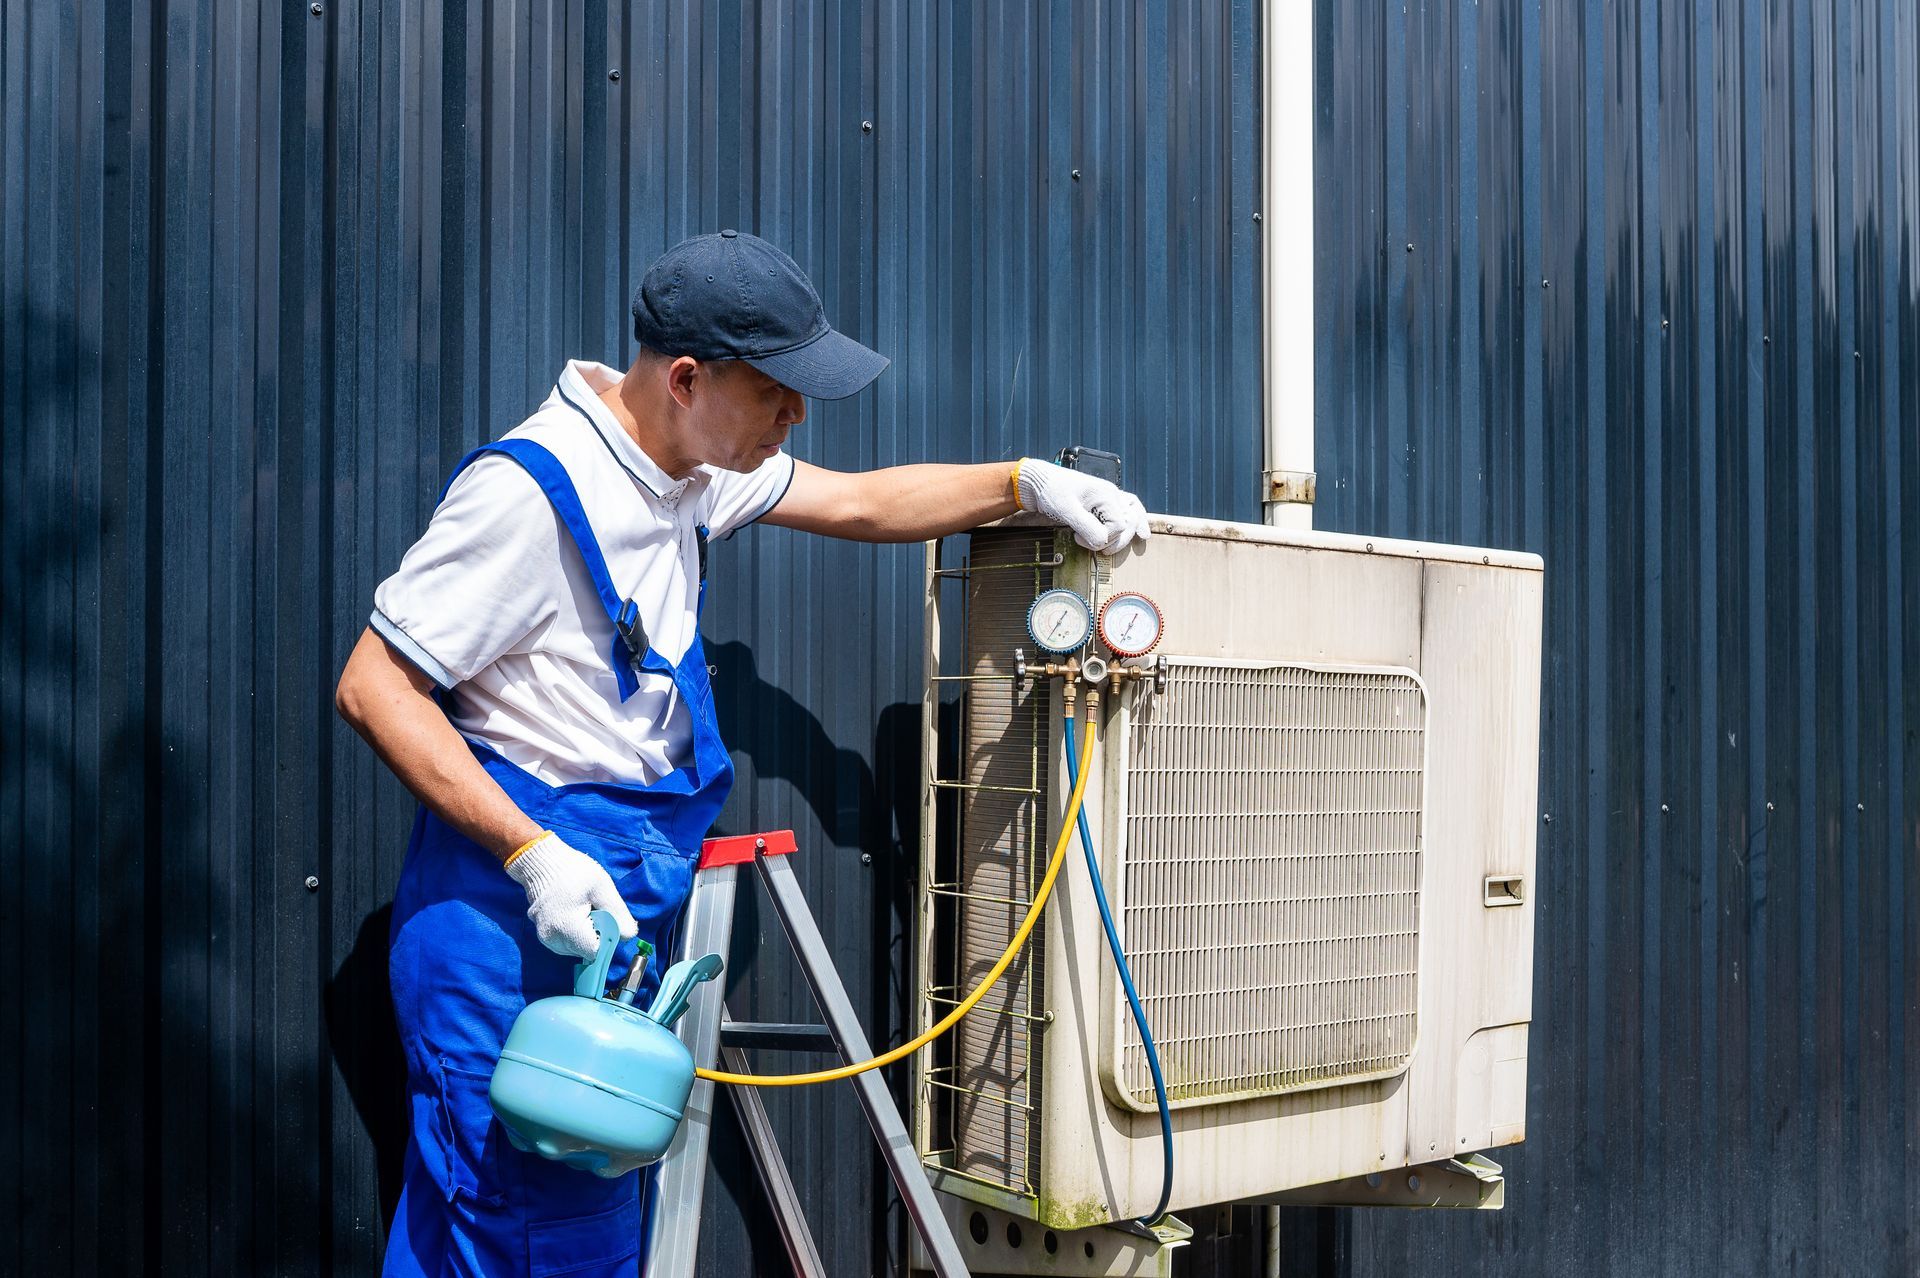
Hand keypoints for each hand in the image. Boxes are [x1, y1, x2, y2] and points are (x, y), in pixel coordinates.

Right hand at [503, 832, 638, 957]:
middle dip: (596, 934)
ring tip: (583, 909)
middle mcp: (552, 939)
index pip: (596, 951)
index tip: (605, 917)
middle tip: (593, 909)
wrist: (542, 862)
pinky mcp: (544, 935)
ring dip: (586, 933)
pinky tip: (575, 913)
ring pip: (577, 948)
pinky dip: (575, 933)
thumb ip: (617, 913)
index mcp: (566, 928)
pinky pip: (567, 943)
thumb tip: (629, 936)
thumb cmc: (573, 871)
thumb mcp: (602, 887)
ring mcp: (546, 938)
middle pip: (586, 951)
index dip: (606, 938)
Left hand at [1014, 458, 1150, 554]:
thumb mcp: (1067, 511)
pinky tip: (1140, 530)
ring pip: (1132, 514)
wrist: (1038, 480)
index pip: (1118, 526)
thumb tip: (1102, 543)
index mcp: (1105, 494)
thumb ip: (1087, 528)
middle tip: (1100, 550)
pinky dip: (1134, 519)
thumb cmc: (1051, 491)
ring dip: (1132, 530)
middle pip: (1128, 523)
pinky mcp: (1101, 501)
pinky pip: (1126, 509)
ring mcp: (1108, 497)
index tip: (1078, 538)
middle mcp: (1111, 494)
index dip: (1102, 538)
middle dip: (1117, 540)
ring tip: (1138, 539)